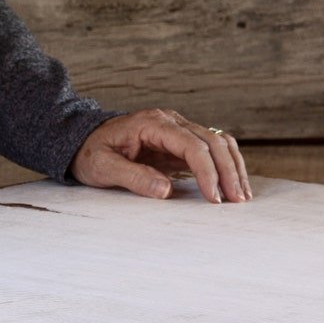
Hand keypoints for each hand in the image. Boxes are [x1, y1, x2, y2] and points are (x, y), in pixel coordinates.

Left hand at [70, 109, 251, 203]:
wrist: (82, 140)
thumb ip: (132, 177)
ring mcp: (177, 130)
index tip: (213, 197)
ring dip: (232, 168)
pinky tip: (231, 185)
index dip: (206, 171)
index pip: (191, 145)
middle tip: (236, 201)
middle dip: (228, 171)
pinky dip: (224, 166)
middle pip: (212, 141)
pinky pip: (210, 151)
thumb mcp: (102, 168)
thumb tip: (165, 191)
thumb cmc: (90, 153)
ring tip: (241, 196)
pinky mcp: (179, 143)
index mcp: (153, 124)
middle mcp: (171, 122)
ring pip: (217, 142)